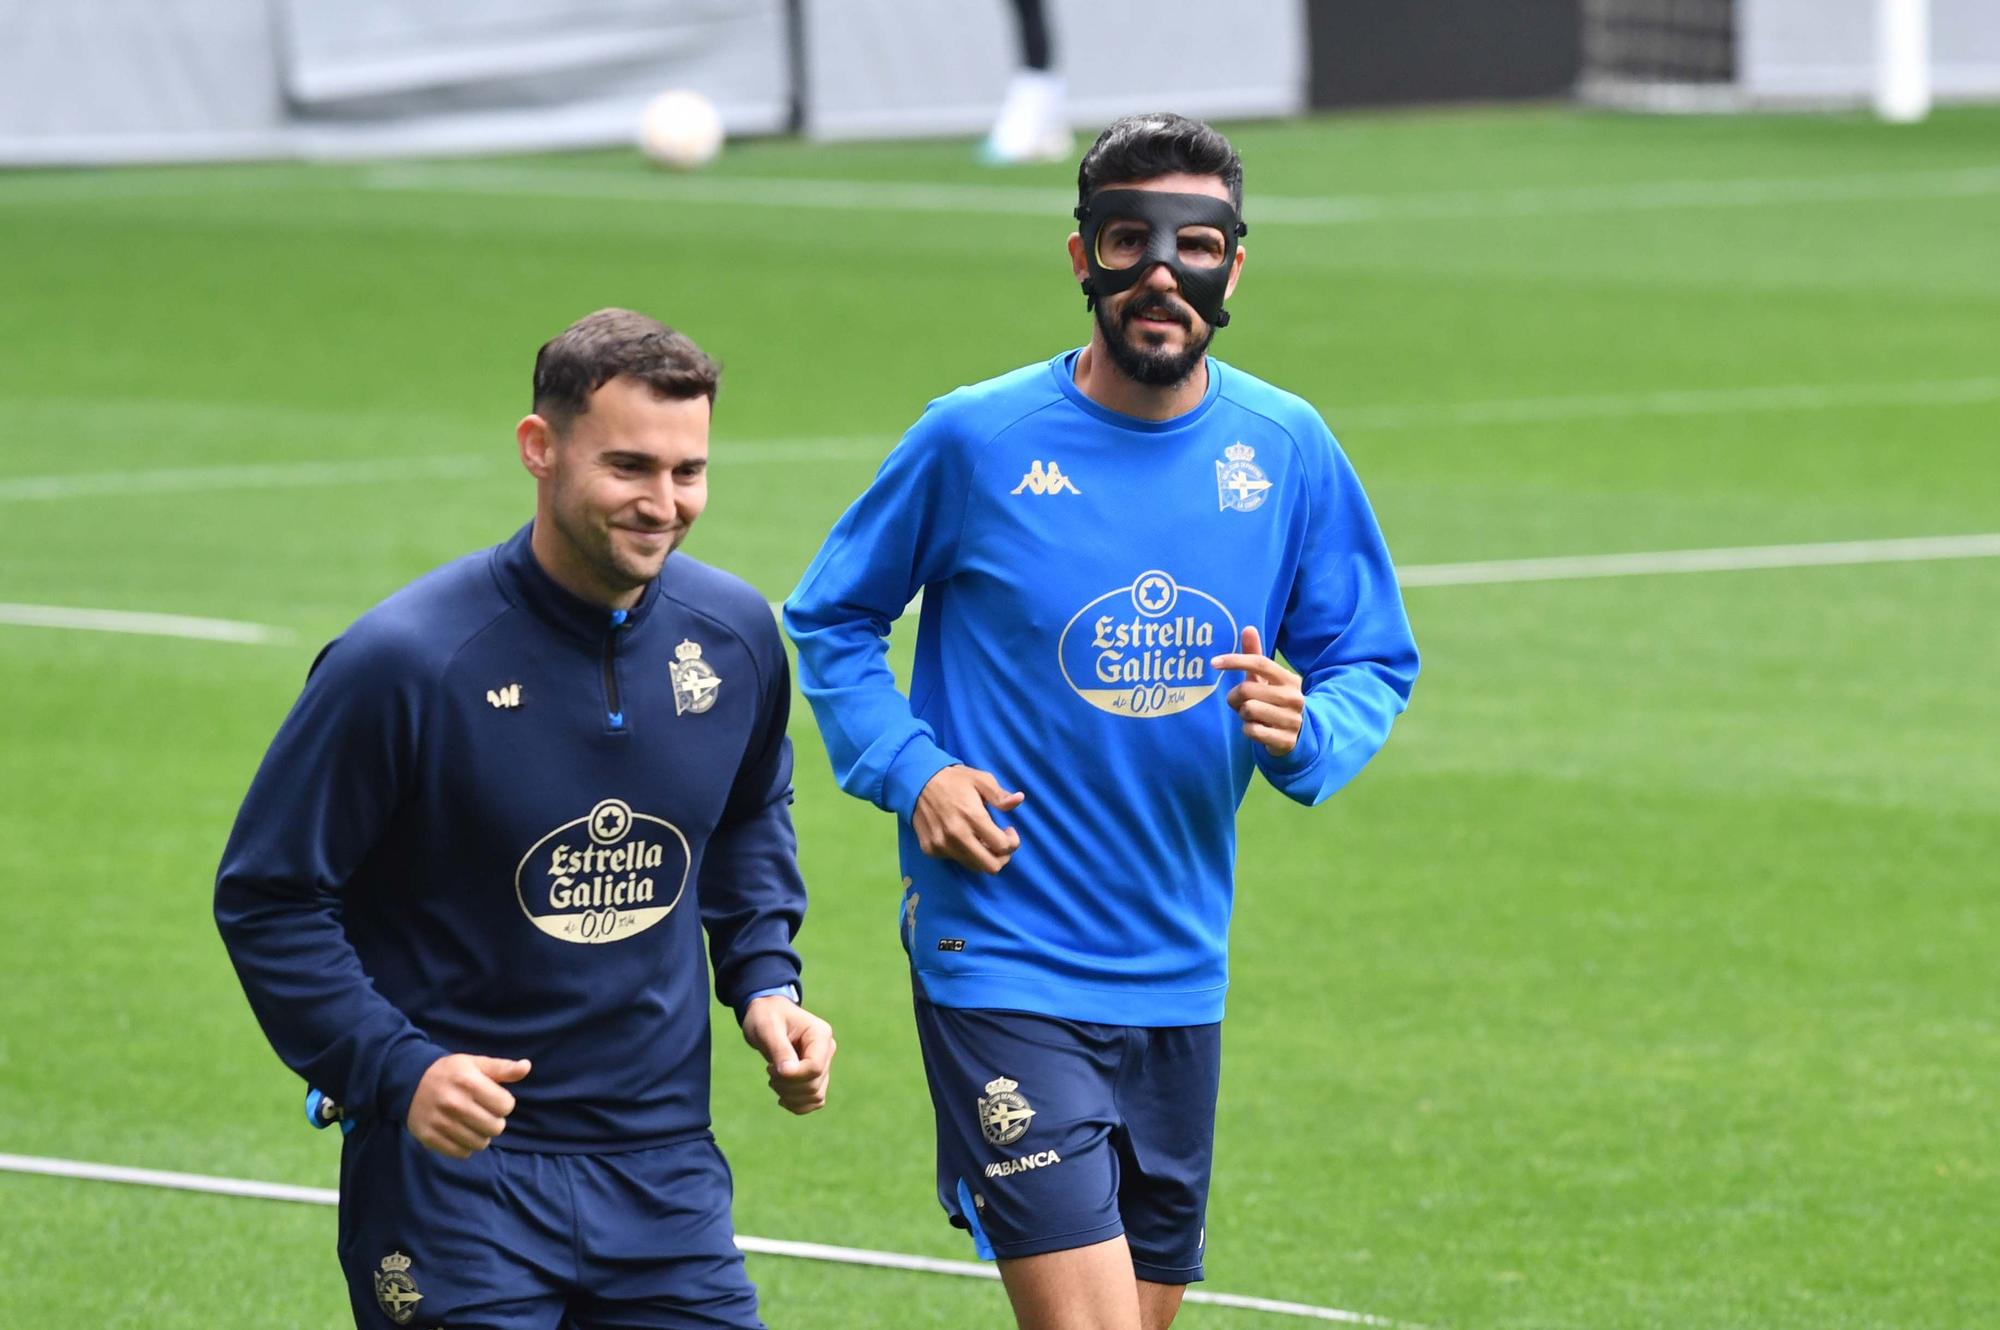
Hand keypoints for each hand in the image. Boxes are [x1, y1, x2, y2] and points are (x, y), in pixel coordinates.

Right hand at [407, 1054, 529, 1158]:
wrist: (410, 1082)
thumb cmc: (451, 1072)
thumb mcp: (476, 1063)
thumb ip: (502, 1068)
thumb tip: (526, 1067)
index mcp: (468, 1082)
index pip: (506, 1106)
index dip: (504, 1103)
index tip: (493, 1099)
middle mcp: (454, 1103)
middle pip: (496, 1128)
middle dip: (495, 1121)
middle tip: (483, 1113)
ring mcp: (440, 1122)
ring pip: (480, 1144)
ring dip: (481, 1135)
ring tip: (472, 1123)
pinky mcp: (429, 1137)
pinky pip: (461, 1153)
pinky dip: (465, 1146)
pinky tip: (460, 1132)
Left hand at [740, 994, 834, 1114]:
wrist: (767, 1016)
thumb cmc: (766, 1017)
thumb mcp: (767, 1028)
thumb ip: (779, 1049)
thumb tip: (788, 1072)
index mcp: (820, 1034)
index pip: (814, 1067)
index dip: (792, 1076)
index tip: (770, 1068)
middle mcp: (827, 1050)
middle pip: (814, 1084)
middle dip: (786, 1085)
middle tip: (769, 1070)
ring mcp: (824, 1064)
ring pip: (815, 1096)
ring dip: (790, 1096)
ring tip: (774, 1080)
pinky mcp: (817, 1077)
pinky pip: (815, 1101)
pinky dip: (797, 1104)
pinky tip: (781, 1096)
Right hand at [913, 765, 1024, 873]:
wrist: (916, 781)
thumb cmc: (954, 779)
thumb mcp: (980, 779)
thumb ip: (1000, 795)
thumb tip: (1019, 799)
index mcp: (972, 816)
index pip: (1001, 846)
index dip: (1012, 842)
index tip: (1009, 830)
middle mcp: (957, 835)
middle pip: (990, 866)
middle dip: (1002, 857)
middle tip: (999, 842)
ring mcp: (941, 845)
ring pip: (973, 866)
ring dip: (983, 856)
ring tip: (981, 838)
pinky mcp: (930, 849)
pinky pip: (955, 859)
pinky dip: (964, 852)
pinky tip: (962, 836)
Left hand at [1211, 625, 1303, 756]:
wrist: (1300, 733)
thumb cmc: (1276, 700)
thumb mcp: (1267, 679)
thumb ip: (1256, 655)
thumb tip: (1248, 628)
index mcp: (1289, 679)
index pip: (1260, 663)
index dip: (1235, 660)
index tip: (1214, 662)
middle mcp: (1293, 697)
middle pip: (1247, 689)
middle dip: (1235, 697)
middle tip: (1240, 702)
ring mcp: (1291, 719)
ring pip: (1248, 710)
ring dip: (1242, 714)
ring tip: (1252, 715)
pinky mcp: (1285, 740)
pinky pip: (1251, 730)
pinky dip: (1248, 730)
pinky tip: (1257, 728)